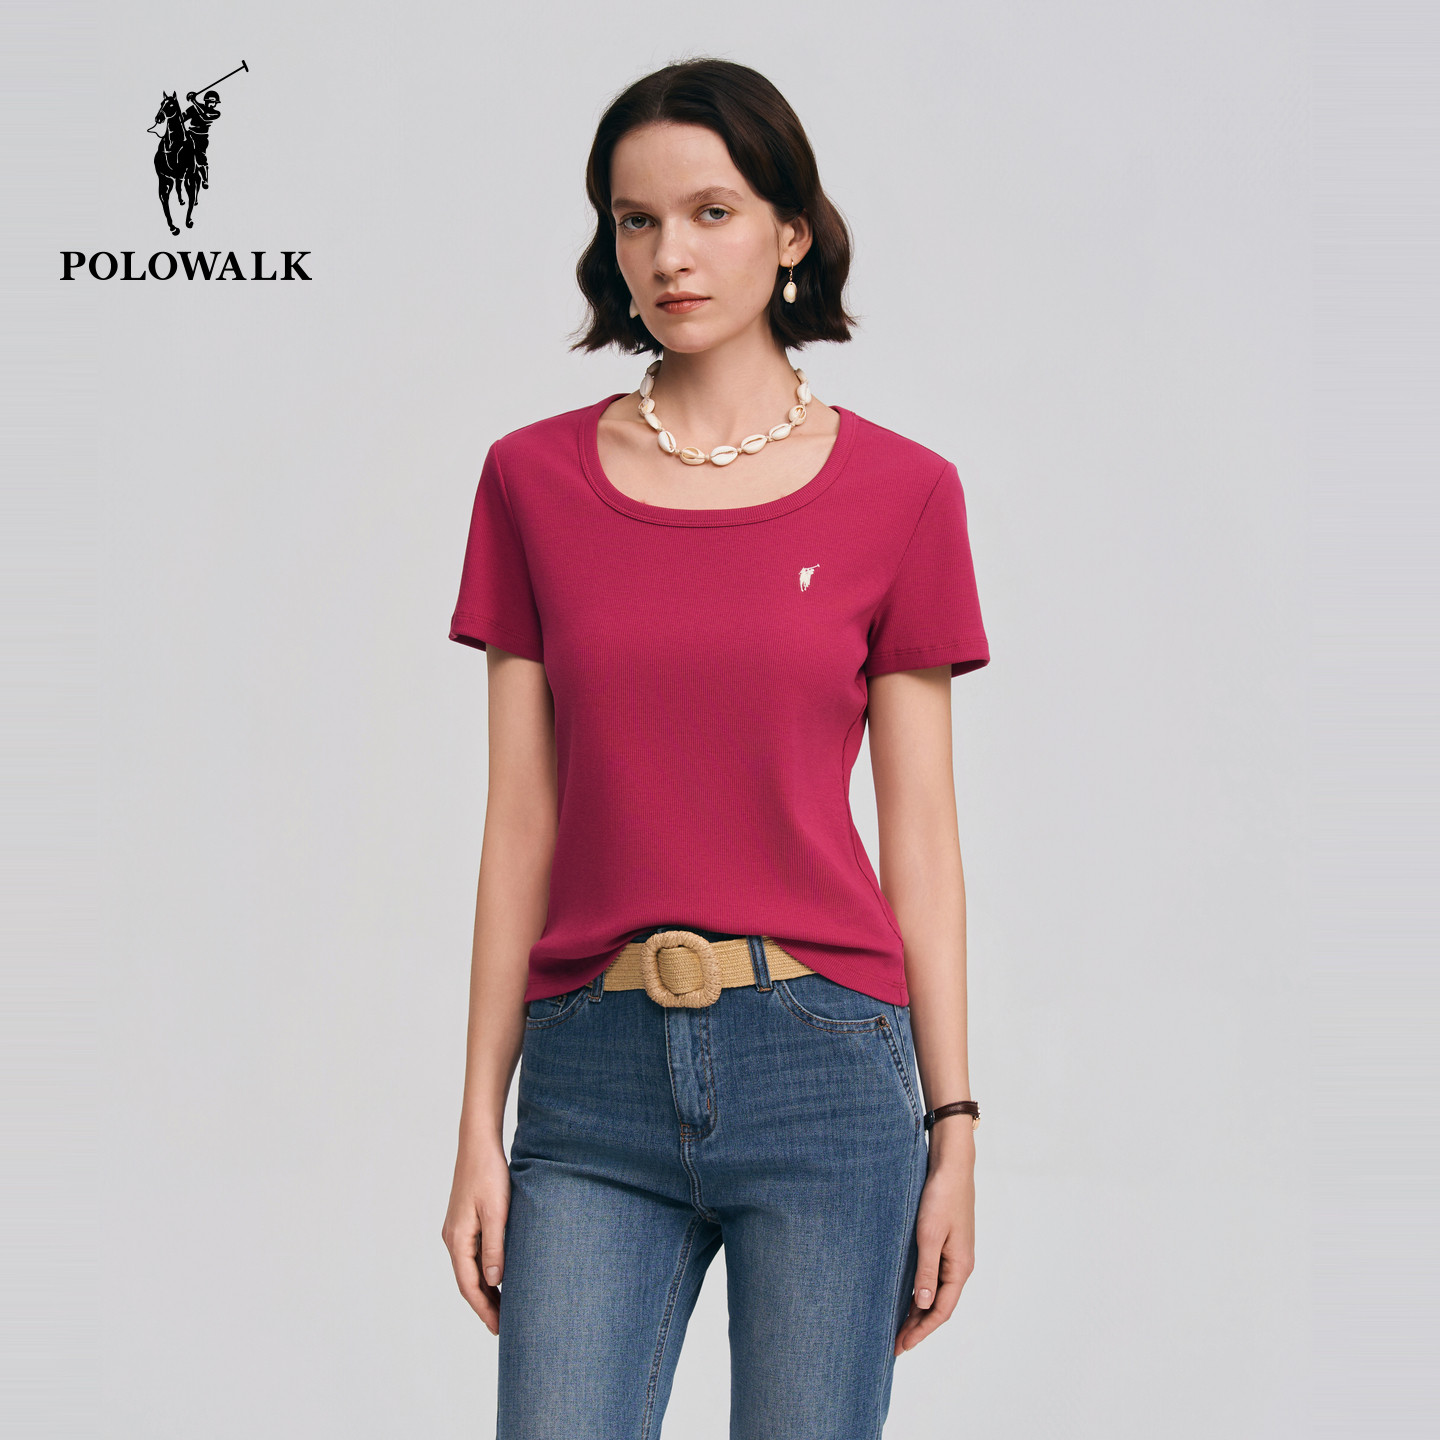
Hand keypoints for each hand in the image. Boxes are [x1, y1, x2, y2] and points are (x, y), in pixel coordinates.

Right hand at [441, 1142, 512, 1334]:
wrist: (479, 1144)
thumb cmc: (489, 1174)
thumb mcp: (496, 1212)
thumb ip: (495, 1246)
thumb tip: (493, 1282)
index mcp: (458, 1239)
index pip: (469, 1285)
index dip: (483, 1309)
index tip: (498, 1329)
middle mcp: (453, 1238)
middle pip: (467, 1281)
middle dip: (483, 1305)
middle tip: (503, 1327)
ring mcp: (457, 1230)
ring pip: (469, 1269)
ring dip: (484, 1290)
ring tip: (503, 1308)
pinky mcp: (464, 1221)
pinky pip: (472, 1255)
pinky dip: (484, 1271)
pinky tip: (498, 1276)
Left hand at [894, 1146, 974, 1355]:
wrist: (951, 1166)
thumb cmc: (941, 1198)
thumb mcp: (930, 1236)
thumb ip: (927, 1272)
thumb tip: (922, 1305)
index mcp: (960, 1268)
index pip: (941, 1311)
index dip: (921, 1331)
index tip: (901, 1346)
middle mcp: (960, 1265)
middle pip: (939, 1305)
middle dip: (918, 1326)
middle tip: (894, 1344)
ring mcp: (954, 1255)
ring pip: (935, 1292)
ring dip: (918, 1310)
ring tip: (898, 1327)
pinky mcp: (946, 1244)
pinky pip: (933, 1276)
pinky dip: (920, 1291)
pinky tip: (906, 1296)